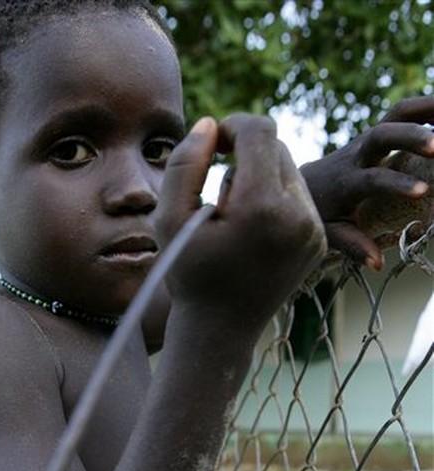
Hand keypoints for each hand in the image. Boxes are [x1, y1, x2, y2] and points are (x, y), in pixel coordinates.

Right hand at [156, 114, 325, 320]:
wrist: (219, 330)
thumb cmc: (188, 275)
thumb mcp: (169, 219)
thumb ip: (184, 164)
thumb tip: (210, 124)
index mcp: (261, 207)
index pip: (259, 131)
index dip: (232, 126)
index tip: (212, 143)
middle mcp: (297, 215)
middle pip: (277, 147)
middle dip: (245, 155)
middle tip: (216, 189)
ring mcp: (313, 230)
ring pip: (289, 171)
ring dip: (259, 178)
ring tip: (233, 219)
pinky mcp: (318, 241)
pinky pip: (298, 197)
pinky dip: (273, 202)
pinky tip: (250, 233)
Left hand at [301, 97, 433, 269]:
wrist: (303, 182)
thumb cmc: (320, 213)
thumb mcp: (330, 232)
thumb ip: (353, 245)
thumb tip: (378, 263)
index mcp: (346, 183)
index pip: (371, 180)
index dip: (396, 184)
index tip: (422, 190)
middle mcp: (356, 155)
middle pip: (382, 136)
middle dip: (411, 137)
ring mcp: (367, 139)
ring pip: (395, 114)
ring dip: (426, 107)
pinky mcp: (377, 130)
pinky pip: (403, 113)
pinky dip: (426, 107)